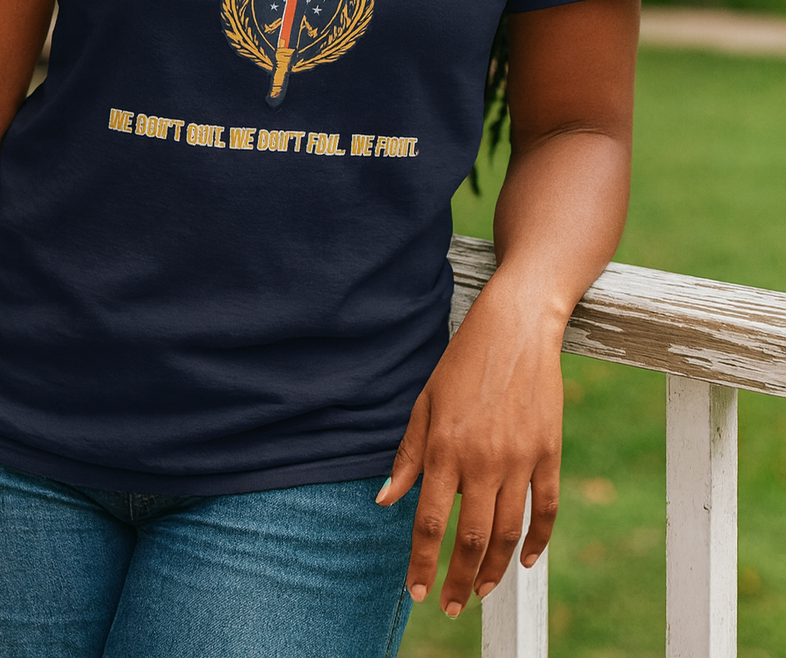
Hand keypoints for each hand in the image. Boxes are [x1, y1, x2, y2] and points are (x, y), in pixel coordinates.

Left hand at [376, 277, 562, 616]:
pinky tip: (527, 560)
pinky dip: (539, 540)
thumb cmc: (462, 363)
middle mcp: (482, 459)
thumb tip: (385, 500)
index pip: (430, 521)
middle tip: (448, 605)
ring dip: (495, 569)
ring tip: (480, 591)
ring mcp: (519, 458)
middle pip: (472, 537)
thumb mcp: (424, 402)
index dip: (422, 562)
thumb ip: (407, 455)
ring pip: (509, 531)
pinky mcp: (549, 452)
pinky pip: (546, 508)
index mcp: (445, 447)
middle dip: (458, 579)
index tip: (416, 592)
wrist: (516, 328)